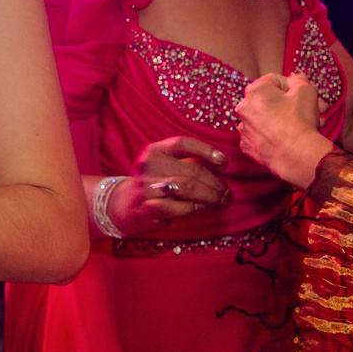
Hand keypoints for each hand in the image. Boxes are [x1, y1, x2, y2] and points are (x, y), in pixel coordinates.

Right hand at [100, 137, 230, 236]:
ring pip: (187, 188)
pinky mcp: (147, 208)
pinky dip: (193, 208)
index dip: (206, 151)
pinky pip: (178, 207)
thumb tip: (220, 164)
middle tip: (228, 194)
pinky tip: (199, 208)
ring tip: (221, 202)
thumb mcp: (165, 166)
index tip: (224, 163)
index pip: (182, 143)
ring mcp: (146, 187)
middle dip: (216, 184)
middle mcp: (148, 166)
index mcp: (154, 151)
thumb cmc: (154, 185)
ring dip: (210, 197)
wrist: (125, 207)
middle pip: (192, 170)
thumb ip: (188, 162)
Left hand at [236, 74, 334, 186]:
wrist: (295, 155)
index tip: (305, 94)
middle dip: (293, 103)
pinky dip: (275, 135)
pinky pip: (263, 136)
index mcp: (255, 91)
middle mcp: (244, 108)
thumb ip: (300, 80)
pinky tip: (292, 138)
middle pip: (272, 101)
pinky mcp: (248, 146)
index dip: (292, 85)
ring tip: (308, 124)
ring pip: (268, 119)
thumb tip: (295, 78)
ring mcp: (244, 128)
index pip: (274, 80)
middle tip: (314, 109)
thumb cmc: (300, 119)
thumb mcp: (306, 91)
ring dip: (285, 119)